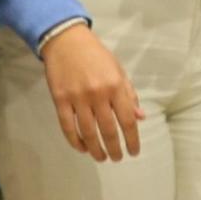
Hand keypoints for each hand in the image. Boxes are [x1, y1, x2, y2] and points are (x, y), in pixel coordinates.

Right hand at [41, 25, 143, 161]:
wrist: (67, 41)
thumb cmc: (96, 55)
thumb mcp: (118, 70)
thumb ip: (129, 94)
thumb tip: (140, 118)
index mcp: (116, 85)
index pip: (127, 120)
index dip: (132, 139)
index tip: (134, 152)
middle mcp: (98, 93)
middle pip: (108, 130)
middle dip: (114, 148)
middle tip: (117, 158)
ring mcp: (78, 98)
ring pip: (88, 132)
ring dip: (96, 149)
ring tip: (101, 157)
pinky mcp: (60, 100)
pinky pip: (68, 126)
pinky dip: (75, 141)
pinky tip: (82, 148)